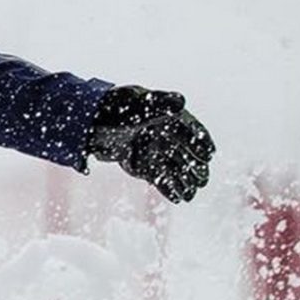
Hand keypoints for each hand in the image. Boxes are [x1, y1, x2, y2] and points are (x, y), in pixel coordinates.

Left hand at [85, 85, 213, 203]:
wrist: (91, 125)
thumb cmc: (115, 109)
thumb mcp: (138, 105)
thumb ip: (160, 104)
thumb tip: (181, 101)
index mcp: (170, 118)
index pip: (192, 131)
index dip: (201, 142)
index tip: (209, 154)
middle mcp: (166, 136)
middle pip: (188, 153)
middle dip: (197, 167)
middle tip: (203, 180)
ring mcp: (156, 152)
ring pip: (176, 169)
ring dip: (186, 182)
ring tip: (193, 194)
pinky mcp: (145, 167)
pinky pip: (161, 179)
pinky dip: (170, 189)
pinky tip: (180, 199)